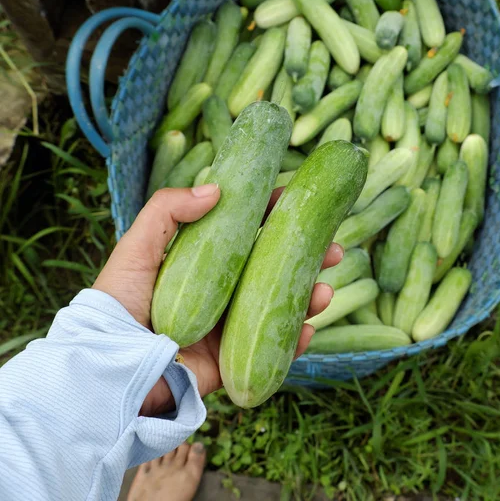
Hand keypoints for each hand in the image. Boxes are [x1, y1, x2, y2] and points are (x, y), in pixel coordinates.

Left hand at [92, 184, 342, 415]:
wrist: (111, 369)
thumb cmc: (119, 303)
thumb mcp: (137, 246)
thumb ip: (168, 209)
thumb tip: (216, 187)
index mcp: (205, 262)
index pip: (248, 233)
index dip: (274, 215)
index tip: (295, 199)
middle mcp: (223, 291)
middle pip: (275, 267)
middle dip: (307, 256)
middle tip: (333, 247)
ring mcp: (231, 324)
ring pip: (281, 305)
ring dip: (310, 296)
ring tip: (325, 290)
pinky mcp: (234, 358)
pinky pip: (274, 349)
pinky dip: (296, 340)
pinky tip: (310, 329)